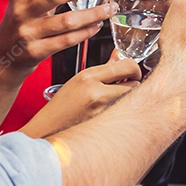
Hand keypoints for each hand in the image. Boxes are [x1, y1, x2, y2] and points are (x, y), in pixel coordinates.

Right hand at [0, 0, 116, 77]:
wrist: (3, 57)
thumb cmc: (23, 21)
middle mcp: (21, 11)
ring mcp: (27, 33)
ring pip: (65, 21)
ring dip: (92, 14)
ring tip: (109, 8)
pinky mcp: (36, 52)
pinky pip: (66, 40)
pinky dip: (85, 32)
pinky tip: (97, 25)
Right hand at [20, 58, 141, 138]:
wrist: (49, 130)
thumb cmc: (62, 106)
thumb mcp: (79, 80)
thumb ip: (103, 68)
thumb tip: (119, 56)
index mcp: (88, 77)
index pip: (127, 65)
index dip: (133, 68)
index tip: (131, 71)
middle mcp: (97, 93)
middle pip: (135, 83)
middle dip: (134, 83)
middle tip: (127, 85)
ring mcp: (103, 111)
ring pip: (132, 99)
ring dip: (130, 98)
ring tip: (117, 99)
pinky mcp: (107, 126)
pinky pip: (125, 114)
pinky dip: (124, 111)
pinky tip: (113, 112)